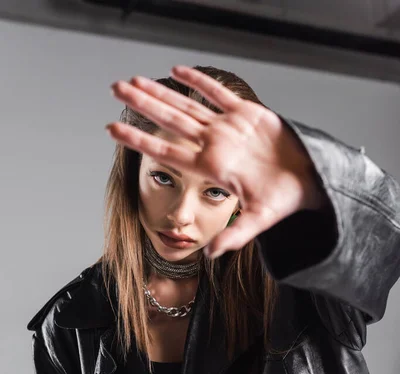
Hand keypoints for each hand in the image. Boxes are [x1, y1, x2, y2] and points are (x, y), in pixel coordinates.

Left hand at [106, 65, 323, 258]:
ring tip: (136, 79)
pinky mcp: (248, 113)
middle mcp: (214, 145)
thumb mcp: (258, 220)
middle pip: (170, 120)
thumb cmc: (281, 201)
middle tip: (116, 88)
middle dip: (142, 103)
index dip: (138, 139)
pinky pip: (219, 93)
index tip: (111, 129)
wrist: (306, 181)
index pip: (166, 151)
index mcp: (211, 167)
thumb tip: (211, 256)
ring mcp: (228, 128)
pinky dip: (200, 82)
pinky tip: (178, 71)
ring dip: (162, 90)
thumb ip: (234, 236)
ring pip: (188, 104)